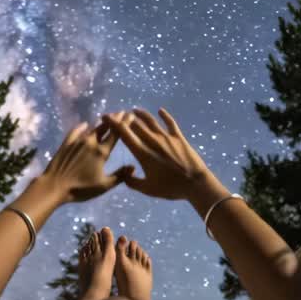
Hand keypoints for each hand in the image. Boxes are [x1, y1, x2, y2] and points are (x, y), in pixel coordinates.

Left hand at [42, 121, 134, 202]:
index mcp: (102, 152)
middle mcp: (91, 142)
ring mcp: (77, 141)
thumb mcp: (104, 185)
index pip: (116, 134)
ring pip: (92, 129)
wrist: (55, 186)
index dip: (125, 123)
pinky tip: (84, 124)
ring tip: (106, 119)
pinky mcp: (66, 143)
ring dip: (100, 123)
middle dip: (114, 120)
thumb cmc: (81, 188)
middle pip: (105, 127)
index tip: (131, 114)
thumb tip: (133, 167)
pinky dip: (82, 127)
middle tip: (121, 113)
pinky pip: (76, 131)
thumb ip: (120, 175)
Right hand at [101, 108, 215, 200]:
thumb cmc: (170, 188)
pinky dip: (164, 115)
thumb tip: (124, 174)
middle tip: (118, 115)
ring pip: (151, 121)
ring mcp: (166, 137)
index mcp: (142, 153)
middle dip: (124, 118)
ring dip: (141, 114)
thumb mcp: (148, 189)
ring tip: (134, 110)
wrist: (195, 183)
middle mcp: (152, 141)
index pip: (124, 133)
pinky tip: (160, 110)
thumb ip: (132, 182)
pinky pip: (170, 123)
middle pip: (136, 124)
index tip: (105, 117)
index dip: (113, 123)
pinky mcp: (179, 137)